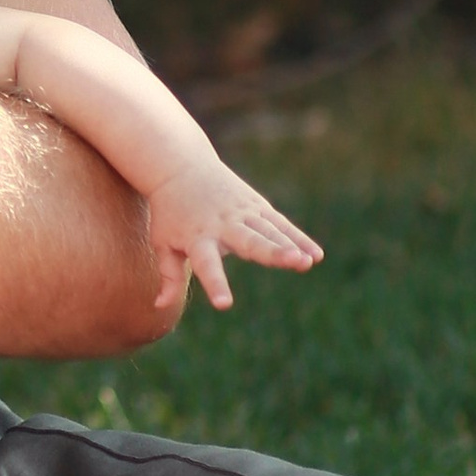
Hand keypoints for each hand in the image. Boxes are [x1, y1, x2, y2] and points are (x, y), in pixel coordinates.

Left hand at [142, 154, 322, 314]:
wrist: (181, 167)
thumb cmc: (170, 213)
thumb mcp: (163, 242)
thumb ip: (168, 276)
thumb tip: (159, 307)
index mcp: (197, 238)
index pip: (206, 265)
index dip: (215, 284)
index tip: (224, 305)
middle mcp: (223, 225)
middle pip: (250, 242)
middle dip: (273, 253)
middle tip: (295, 263)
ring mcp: (242, 212)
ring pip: (270, 231)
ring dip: (292, 245)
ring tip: (310, 261)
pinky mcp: (256, 205)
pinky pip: (280, 224)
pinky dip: (298, 238)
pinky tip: (316, 254)